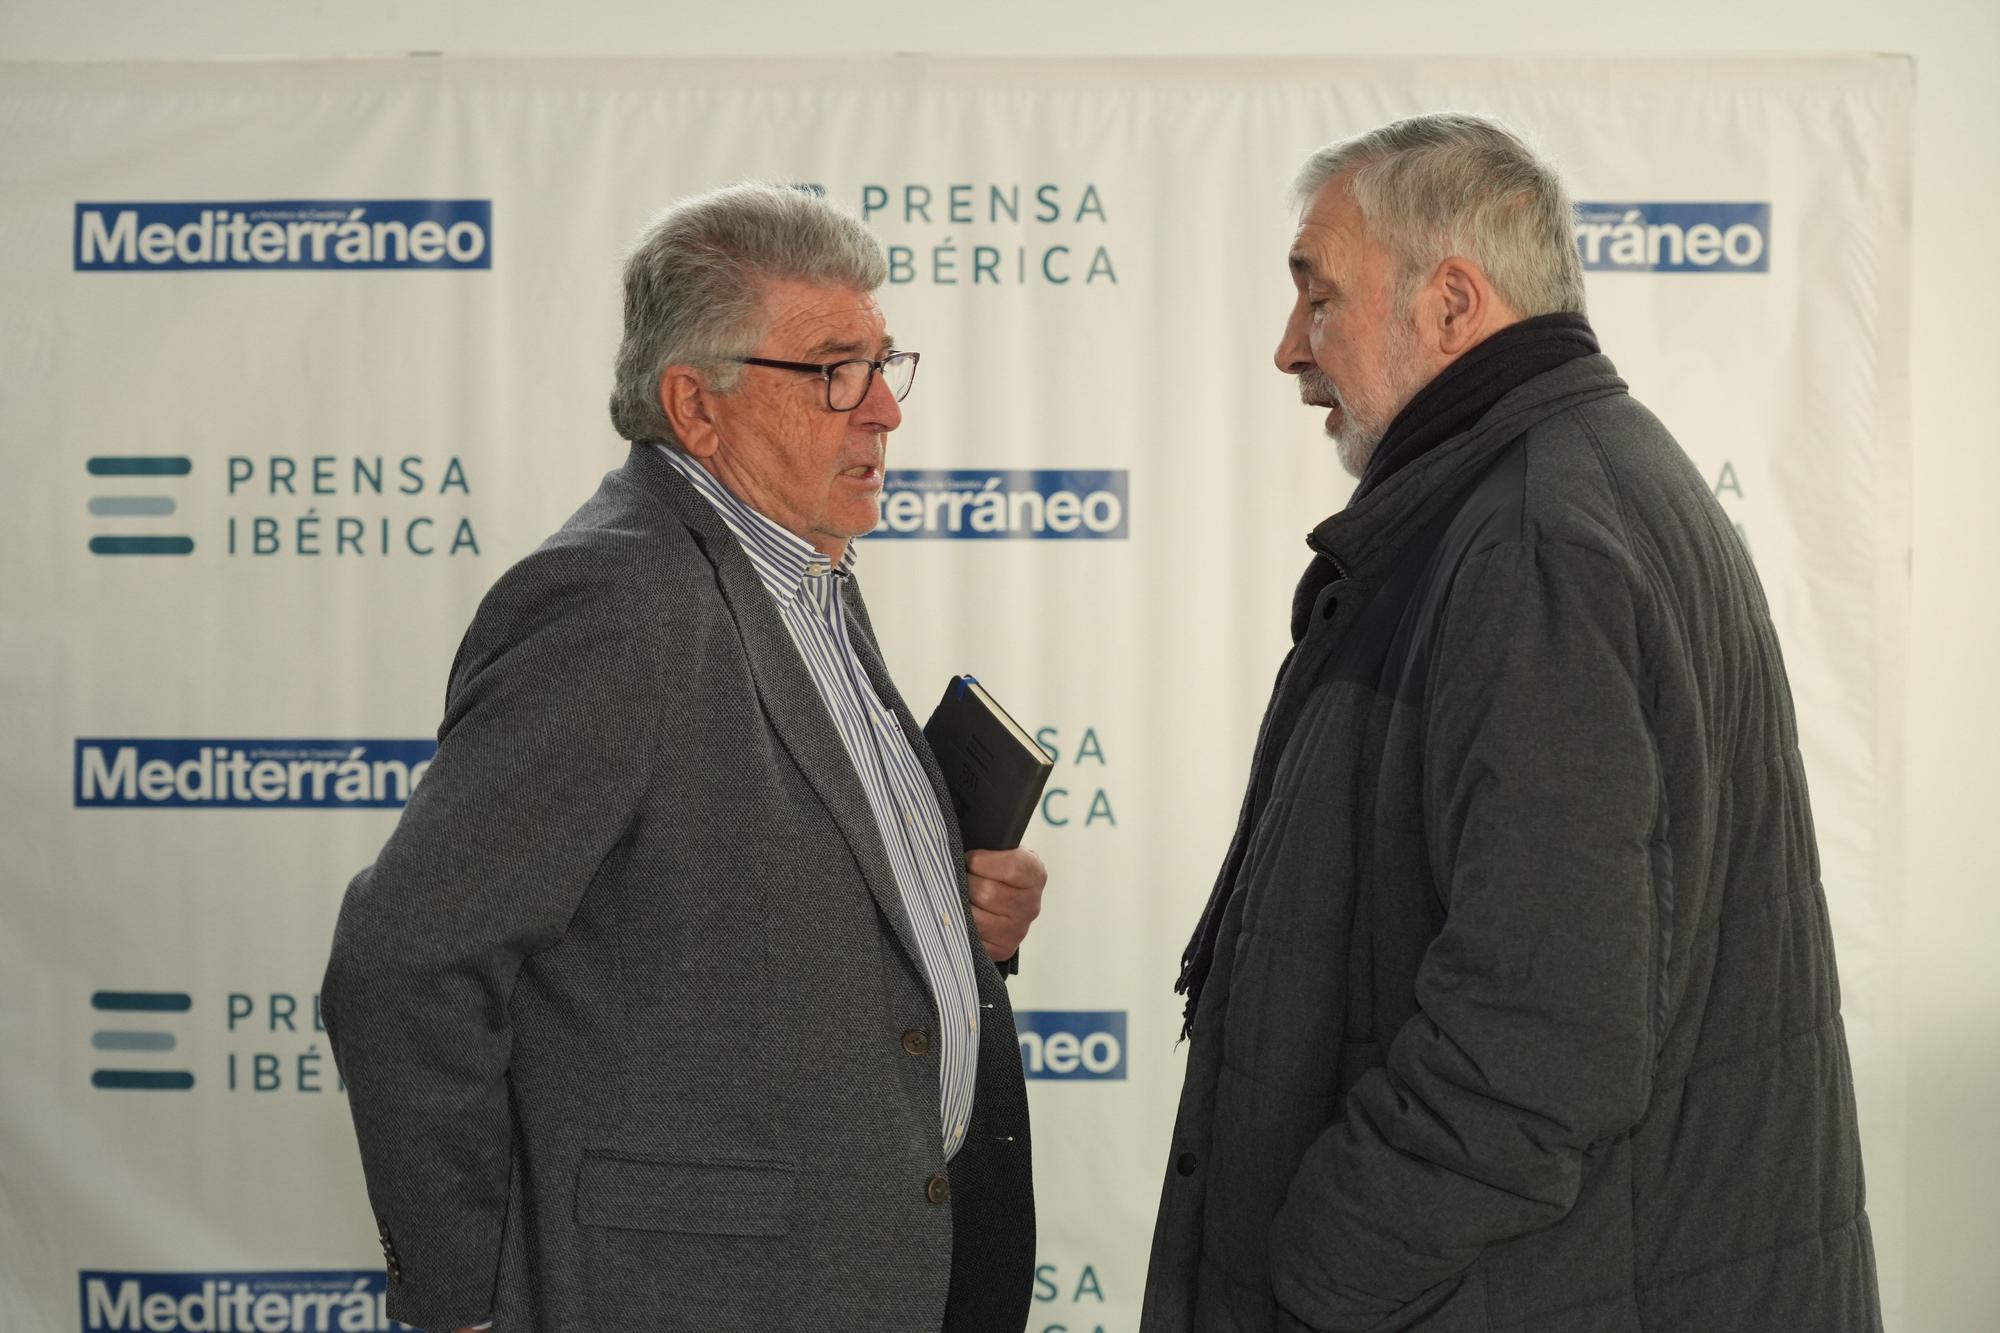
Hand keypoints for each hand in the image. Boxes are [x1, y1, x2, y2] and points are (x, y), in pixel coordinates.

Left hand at [965, 847, 1045, 961]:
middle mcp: (1031, 905)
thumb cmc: (995, 869)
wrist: (1002, 894)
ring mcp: (1018, 930)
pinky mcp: (1003, 949)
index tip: (970, 858)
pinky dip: (961, 927)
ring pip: (977, 918)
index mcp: (1035, 875)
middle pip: (987, 893)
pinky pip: (973, 938)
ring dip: (960, 905)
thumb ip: (990, 847)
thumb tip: (960, 852)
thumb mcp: (1000, 850)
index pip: (1011, 867)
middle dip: (966, 882)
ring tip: (959, 896)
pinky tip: (962, 916)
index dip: (981, 861)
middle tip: (961, 878)